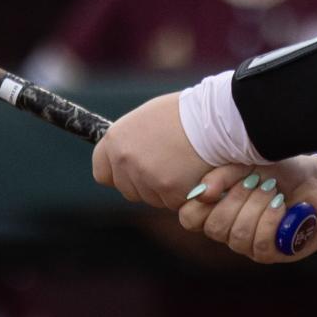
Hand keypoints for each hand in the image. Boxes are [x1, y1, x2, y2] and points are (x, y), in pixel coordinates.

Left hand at [91, 92, 208, 210]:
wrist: (215, 117)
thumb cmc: (185, 113)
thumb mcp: (147, 118)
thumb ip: (131, 140)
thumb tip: (123, 156)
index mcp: (116, 140)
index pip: (102, 173)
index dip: (118, 174)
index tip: (133, 172)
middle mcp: (125, 160)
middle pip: (128, 190)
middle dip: (146, 185)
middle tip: (169, 165)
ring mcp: (146, 178)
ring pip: (152, 199)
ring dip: (166, 190)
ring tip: (184, 165)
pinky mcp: (169, 192)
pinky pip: (173, 203)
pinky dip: (185, 194)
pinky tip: (194, 173)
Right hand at [180, 157, 316, 263]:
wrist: (316, 182)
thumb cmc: (278, 172)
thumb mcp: (247, 164)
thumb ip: (222, 175)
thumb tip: (201, 194)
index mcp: (216, 208)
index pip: (190, 218)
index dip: (197, 205)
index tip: (216, 187)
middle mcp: (228, 230)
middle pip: (214, 227)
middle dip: (235, 199)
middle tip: (255, 180)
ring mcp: (248, 245)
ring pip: (237, 235)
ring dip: (256, 207)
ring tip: (272, 190)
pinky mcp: (270, 253)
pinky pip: (259, 244)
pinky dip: (270, 221)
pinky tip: (281, 206)